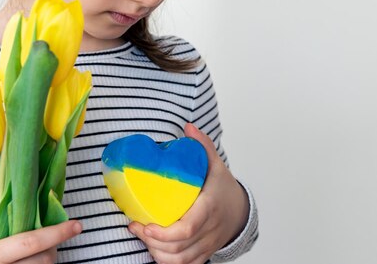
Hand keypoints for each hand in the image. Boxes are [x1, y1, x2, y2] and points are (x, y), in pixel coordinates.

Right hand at [0, 220, 81, 263]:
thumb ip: (0, 228)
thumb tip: (27, 218)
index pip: (31, 242)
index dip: (57, 233)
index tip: (77, 225)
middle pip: (44, 261)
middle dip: (53, 248)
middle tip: (52, 239)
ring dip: (47, 260)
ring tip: (40, 252)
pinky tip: (33, 262)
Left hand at [128, 123, 248, 263]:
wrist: (240, 211)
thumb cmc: (223, 188)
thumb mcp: (215, 164)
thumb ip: (202, 145)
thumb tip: (188, 126)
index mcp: (210, 208)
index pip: (188, 228)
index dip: (164, 232)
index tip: (144, 224)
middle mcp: (209, 230)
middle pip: (178, 248)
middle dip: (152, 241)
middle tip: (135, 226)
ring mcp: (206, 245)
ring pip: (178, 260)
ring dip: (156, 252)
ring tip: (142, 235)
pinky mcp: (203, 254)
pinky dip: (166, 262)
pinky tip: (153, 248)